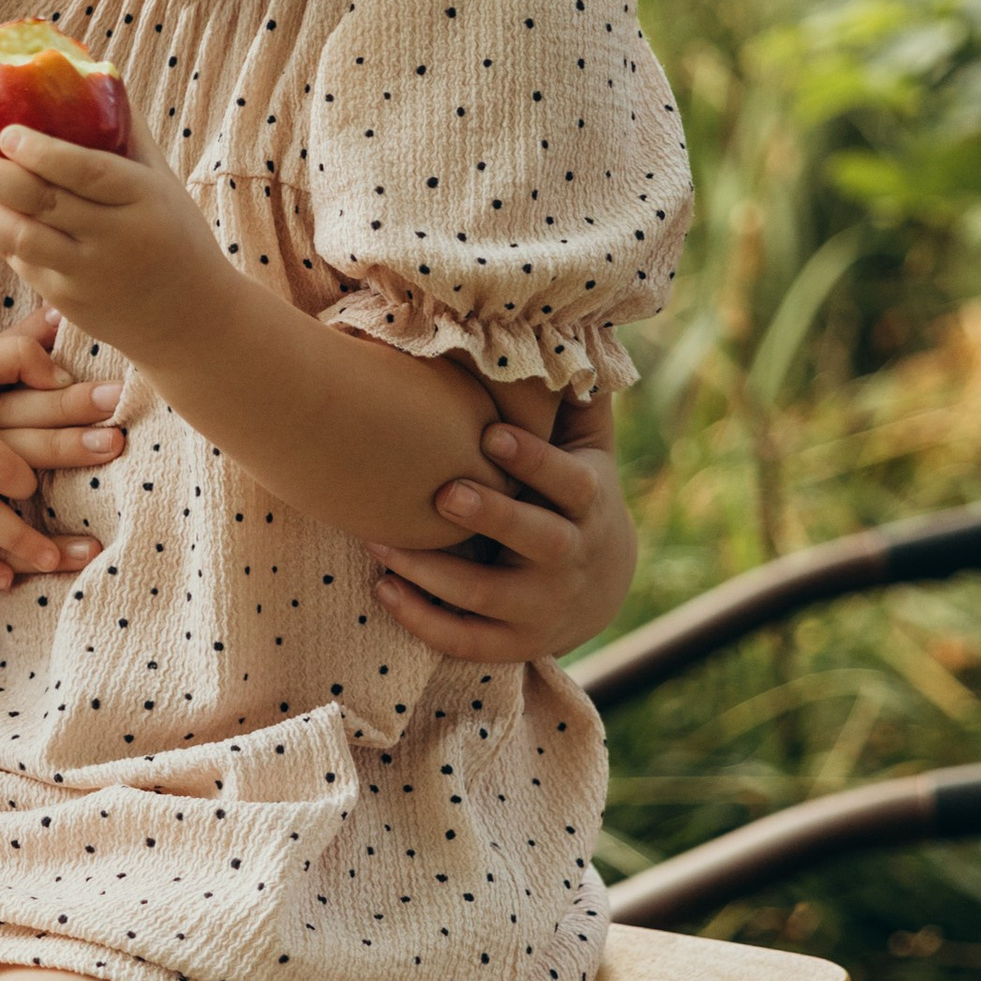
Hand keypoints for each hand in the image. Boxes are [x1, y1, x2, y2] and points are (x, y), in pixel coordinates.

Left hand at [0, 113, 222, 367]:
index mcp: (142, 199)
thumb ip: (127, 133)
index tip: (7, 132)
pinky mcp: (68, 302)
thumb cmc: (173, 233)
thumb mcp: (162, 182)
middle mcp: (115, 239)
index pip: (87, 171)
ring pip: (22, 240)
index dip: (43, 152)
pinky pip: (25, 264)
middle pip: (44, 203)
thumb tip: (93, 73)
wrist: (190, 319)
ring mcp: (88, 275)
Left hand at [369, 392, 637, 664]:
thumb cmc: (575, 502)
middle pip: (538, 540)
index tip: (490, 433)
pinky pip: (465, 641)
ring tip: (380, 541)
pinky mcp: (513, 645)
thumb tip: (570, 335)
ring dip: (432, 571)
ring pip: (487, 596)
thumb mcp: (588, 456)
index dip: (535, 459)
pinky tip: (382, 588)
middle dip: (491, 517)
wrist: (600, 592)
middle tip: (442, 492)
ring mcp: (542, 609)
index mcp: (589, 506)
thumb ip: (576, 407)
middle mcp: (570, 560)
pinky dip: (422, 620)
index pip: (571, 482)